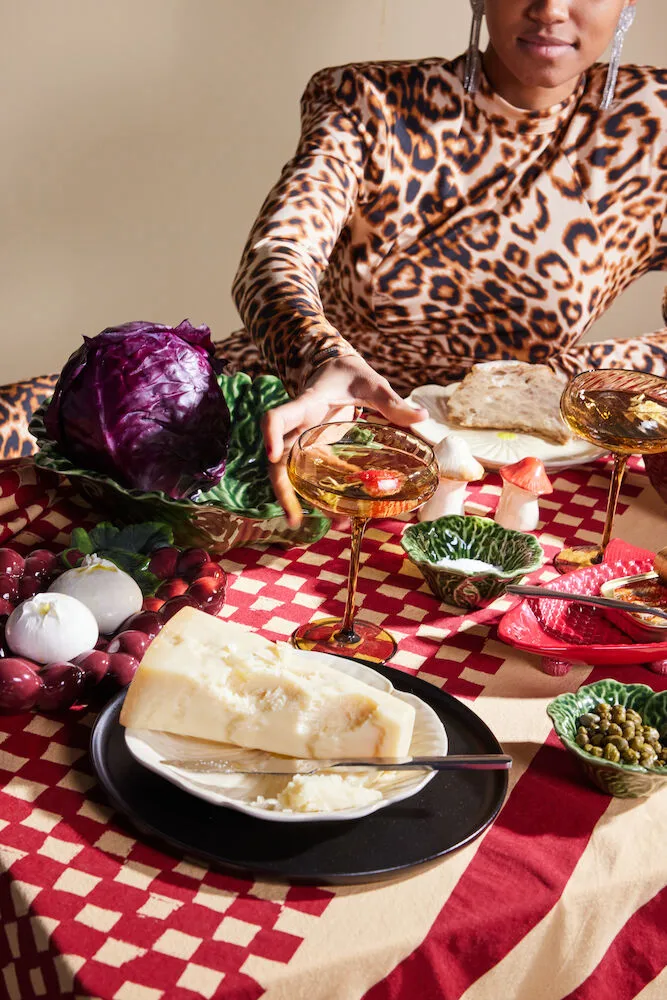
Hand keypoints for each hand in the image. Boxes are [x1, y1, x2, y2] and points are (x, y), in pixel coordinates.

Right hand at [261, 355, 427, 526]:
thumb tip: (421, 417)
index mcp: (305, 404)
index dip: (270, 435)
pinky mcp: (313, 451)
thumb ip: (391, 401)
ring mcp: (302, 441)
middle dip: (282, 490)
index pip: (277, 418)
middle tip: (294, 519)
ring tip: (327, 525)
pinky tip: (340, 513)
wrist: (332, 369)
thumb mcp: (370, 383)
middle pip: (277, 460)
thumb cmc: (348, 374)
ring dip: (302, 501)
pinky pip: (311, 475)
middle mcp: (297, 426)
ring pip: (290, 474)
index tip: (272, 456)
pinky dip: (323, 493)